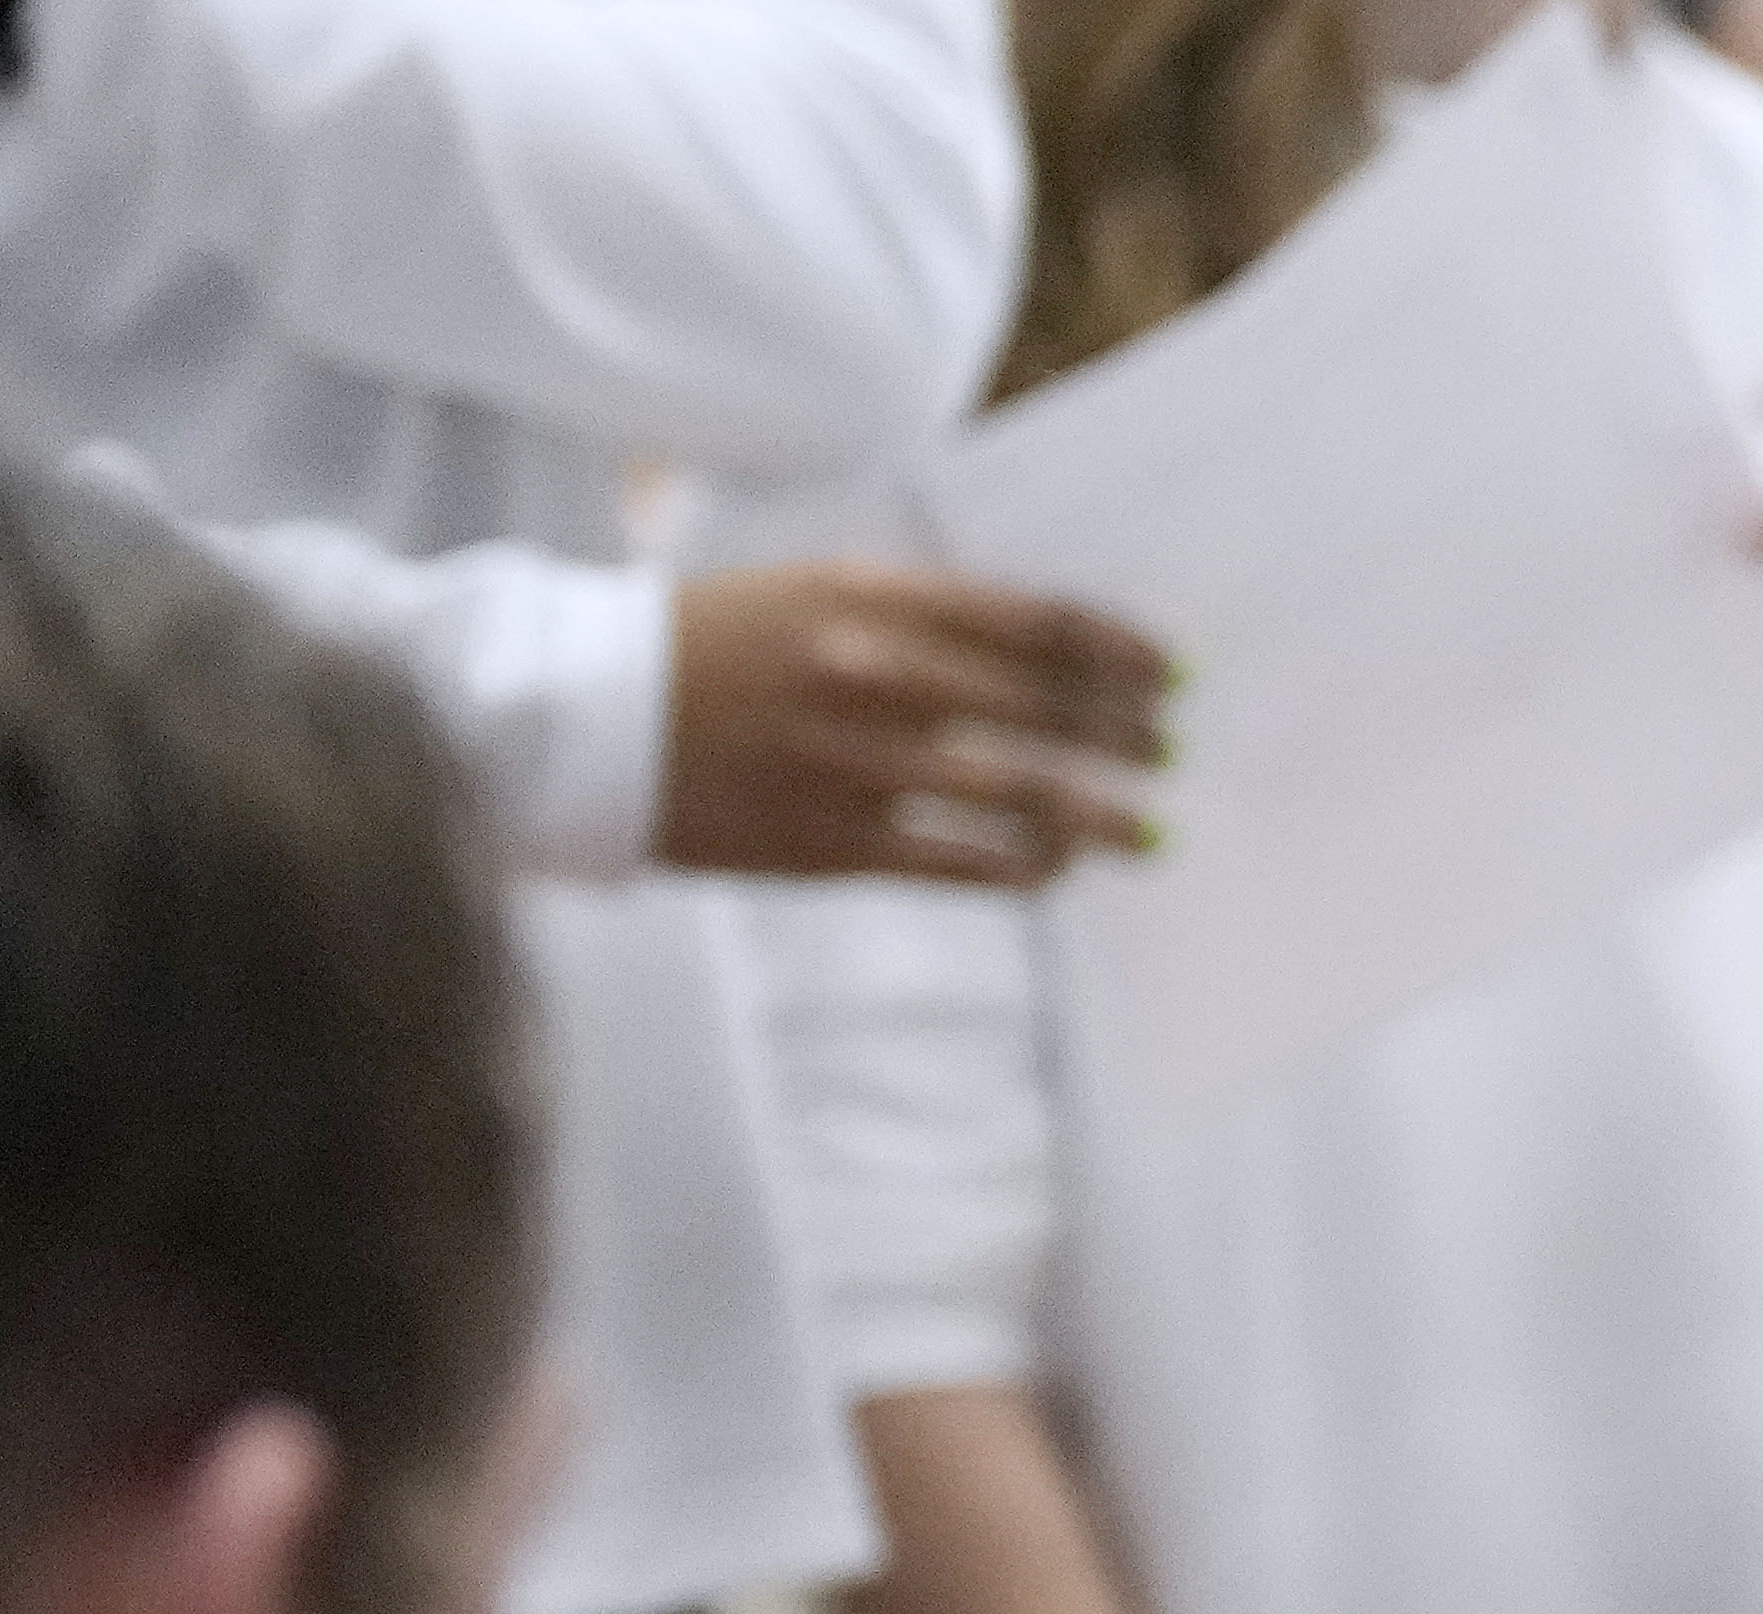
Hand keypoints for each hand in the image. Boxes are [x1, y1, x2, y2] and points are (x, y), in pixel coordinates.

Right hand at [656, 563, 1174, 887]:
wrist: (592, 716)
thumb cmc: (716, 646)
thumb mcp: (817, 594)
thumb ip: (922, 615)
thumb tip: (1039, 652)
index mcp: (875, 598)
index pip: (1036, 623)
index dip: (1118, 653)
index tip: (1170, 674)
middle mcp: (876, 675)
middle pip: (1044, 709)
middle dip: (1124, 737)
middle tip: (1169, 755)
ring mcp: (857, 765)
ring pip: (1017, 798)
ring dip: (1097, 817)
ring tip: (1146, 832)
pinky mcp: (832, 842)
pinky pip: (957, 864)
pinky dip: (1020, 869)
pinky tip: (1052, 870)